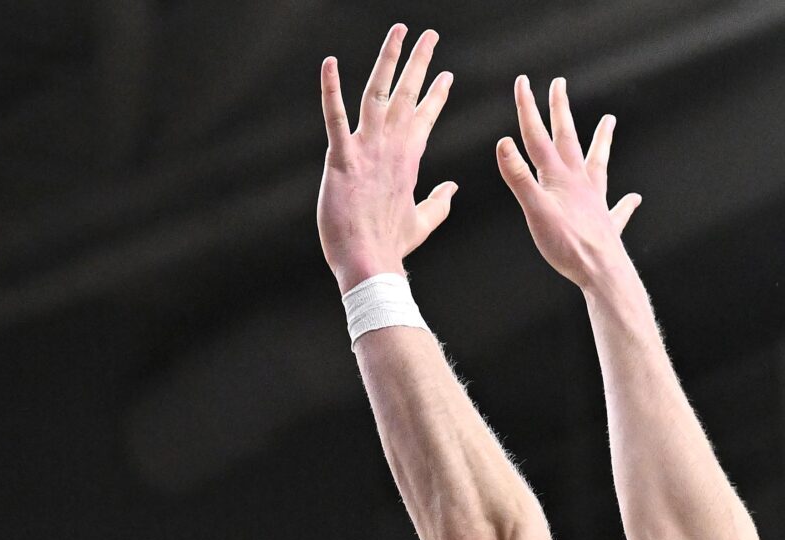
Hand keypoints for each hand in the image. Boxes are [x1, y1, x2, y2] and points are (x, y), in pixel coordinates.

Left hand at [317, 24, 456, 290]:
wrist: (370, 265)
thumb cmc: (390, 247)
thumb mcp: (422, 222)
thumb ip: (440, 202)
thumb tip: (453, 188)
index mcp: (409, 160)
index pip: (425, 117)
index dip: (436, 94)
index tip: (446, 74)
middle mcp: (391, 148)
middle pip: (407, 94)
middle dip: (420, 62)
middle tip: (431, 35)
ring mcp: (367, 150)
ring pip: (378, 93)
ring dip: (389, 59)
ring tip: (400, 31)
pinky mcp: (341, 159)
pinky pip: (335, 118)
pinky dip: (332, 89)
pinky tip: (330, 63)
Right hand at [497, 77, 639, 290]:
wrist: (602, 272)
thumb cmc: (569, 245)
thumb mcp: (535, 210)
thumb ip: (519, 177)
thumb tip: (504, 143)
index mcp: (559, 178)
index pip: (537, 137)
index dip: (528, 109)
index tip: (523, 83)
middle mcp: (580, 182)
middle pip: (568, 138)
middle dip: (560, 110)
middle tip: (559, 85)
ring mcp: (596, 201)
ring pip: (598, 162)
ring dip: (602, 141)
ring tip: (609, 121)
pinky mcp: (607, 223)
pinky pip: (618, 209)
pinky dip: (625, 203)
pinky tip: (634, 198)